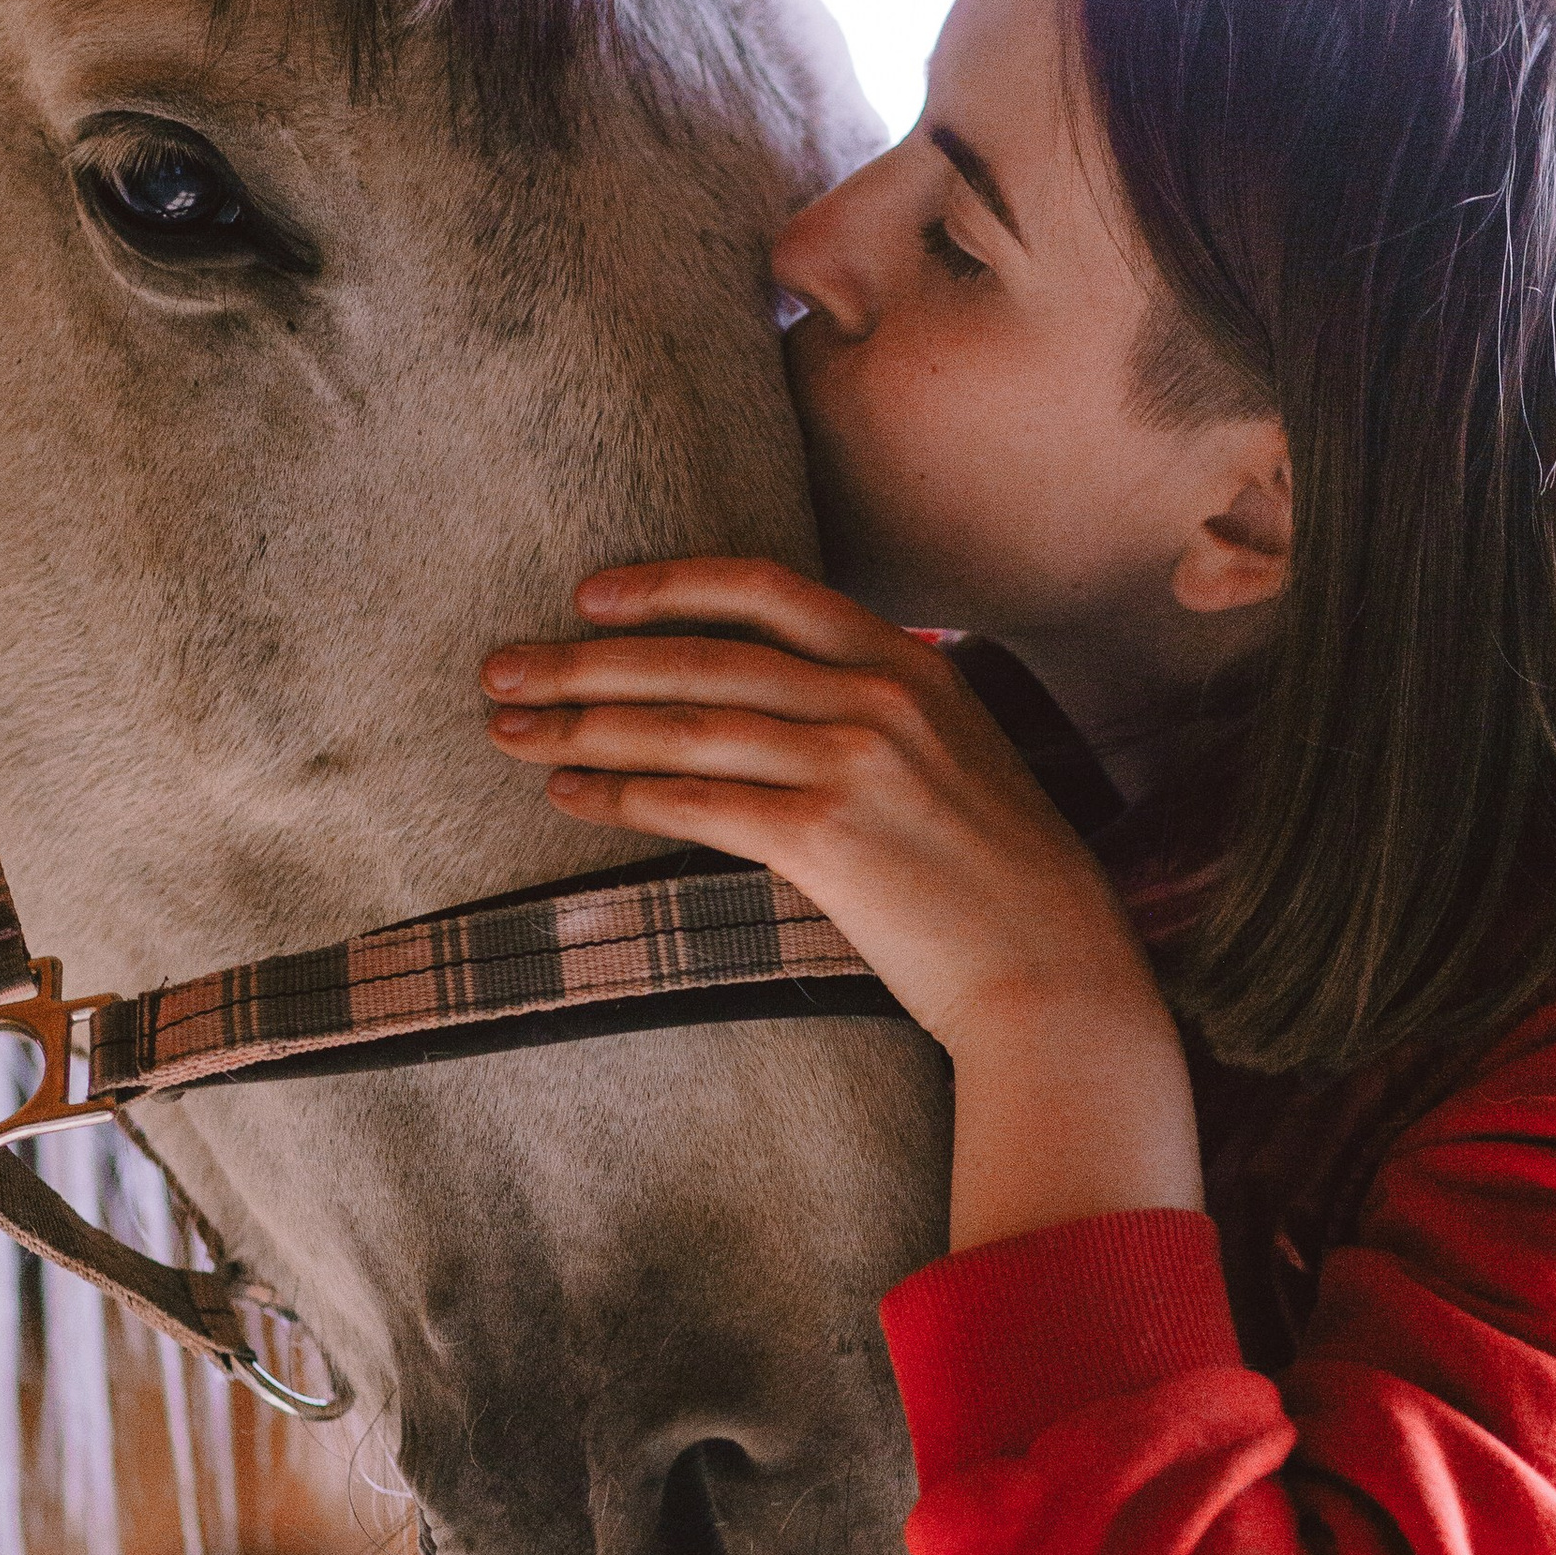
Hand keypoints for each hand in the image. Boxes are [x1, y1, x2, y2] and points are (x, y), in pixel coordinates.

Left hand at [482, 561, 1202, 1246]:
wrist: (1054, 970)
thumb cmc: (997, 879)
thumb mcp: (955, 758)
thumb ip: (875, 713)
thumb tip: (768, 703)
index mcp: (910, 663)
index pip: (766, 589)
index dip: (666, 584)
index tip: (589, 595)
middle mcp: (879, 697)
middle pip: (700, 655)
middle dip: (584, 660)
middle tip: (502, 667)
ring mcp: (854, 763)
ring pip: (683, 725)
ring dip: (579, 727)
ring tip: (507, 731)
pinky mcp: (827, 837)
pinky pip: (694, 803)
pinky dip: (618, 797)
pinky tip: (566, 798)